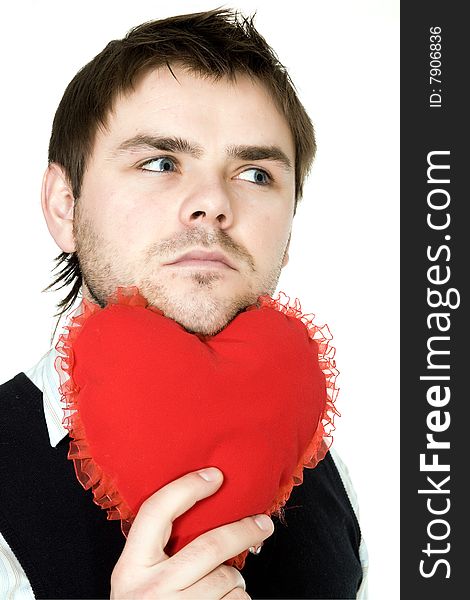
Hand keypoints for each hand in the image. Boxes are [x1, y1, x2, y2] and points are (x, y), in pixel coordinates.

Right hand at [110, 467, 273, 598]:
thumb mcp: (141, 581)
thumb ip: (160, 553)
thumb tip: (209, 511)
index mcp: (131, 568)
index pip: (157, 512)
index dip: (188, 487)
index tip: (215, 475)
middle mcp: (150, 590)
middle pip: (210, 546)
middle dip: (243, 530)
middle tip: (263, 523)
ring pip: (228, 580)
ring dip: (236, 581)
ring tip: (224, 588)